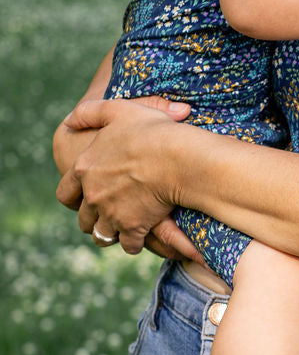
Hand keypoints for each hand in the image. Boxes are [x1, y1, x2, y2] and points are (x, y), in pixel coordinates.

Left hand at [56, 97, 191, 255]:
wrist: (178, 158)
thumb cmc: (151, 131)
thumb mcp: (117, 109)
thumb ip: (89, 112)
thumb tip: (70, 121)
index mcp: (83, 169)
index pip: (65, 193)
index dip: (73, 199)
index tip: (82, 201)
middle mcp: (92, 195)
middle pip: (83, 219)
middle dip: (93, 220)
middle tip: (106, 217)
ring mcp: (111, 214)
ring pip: (102, 235)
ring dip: (110, 234)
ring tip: (121, 231)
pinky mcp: (132, 228)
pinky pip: (128, 244)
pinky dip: (133, 244)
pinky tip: (140, 238)